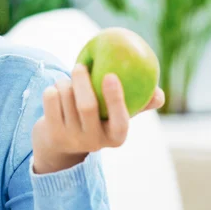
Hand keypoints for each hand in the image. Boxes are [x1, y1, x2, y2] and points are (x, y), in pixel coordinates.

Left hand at [32, 64, 164, 173]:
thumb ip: (136, 104)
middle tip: (80, 65)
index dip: (116, 98)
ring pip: (66, 98)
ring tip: (68, 83)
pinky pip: (51, 99)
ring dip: (65, 83)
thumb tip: (159, 94)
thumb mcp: (115, 116)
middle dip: (82, 81)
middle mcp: (94, 142)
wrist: (58, 143)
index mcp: (116, 137)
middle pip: (87, 106)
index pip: (120, 120)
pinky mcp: (52, 134)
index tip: (111, 75)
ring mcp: (72, 139)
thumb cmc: (95, 120)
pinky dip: (53, 88)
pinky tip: (56, 91)